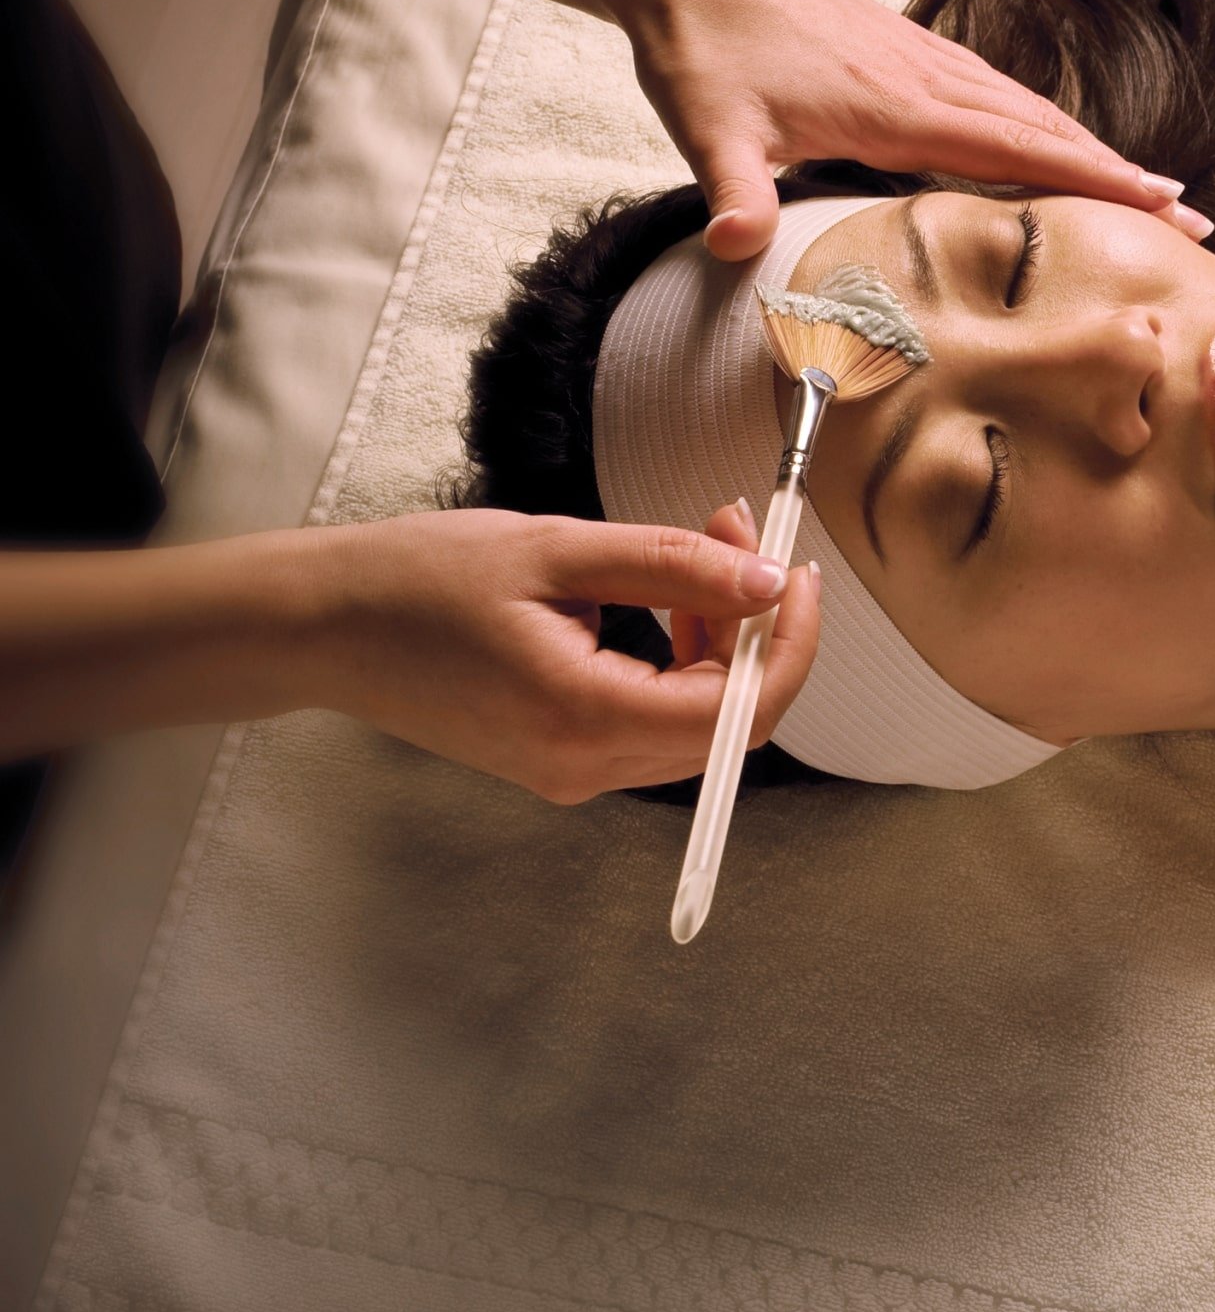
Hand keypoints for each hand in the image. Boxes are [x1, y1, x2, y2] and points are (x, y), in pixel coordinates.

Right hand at [311, 510, 819, 802]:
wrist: (322, 626)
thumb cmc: (420, 580)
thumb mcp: (558, 551)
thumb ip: (674, 568)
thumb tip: (767, 584)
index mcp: (585, 720)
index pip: (741, 709)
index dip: (790, 642)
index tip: (795, 571)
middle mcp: (584, 768)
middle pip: (729, 722)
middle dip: (757, 628)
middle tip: (740, 537)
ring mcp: (571, 773)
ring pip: (696, 722)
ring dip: (721, 639)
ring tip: (703, 548)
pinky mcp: (560, 759)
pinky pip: (654, 719)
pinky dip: (680, 659)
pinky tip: (665, 597)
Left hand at [616, 0, 1212, 259]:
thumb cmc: (701, 47)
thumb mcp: (708, 130)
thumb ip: (733, 193)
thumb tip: (735, 248)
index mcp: (896, 106)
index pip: (1018, 150)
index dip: (1094, 181)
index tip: (1163, 208)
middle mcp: (926, 77)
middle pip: (1046, 131)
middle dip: (1122, 177)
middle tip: (1193, 220)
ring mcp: (920, 58)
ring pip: (1028, 109)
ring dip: (1093, 150)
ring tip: (1150, 189)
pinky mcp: (904, 48)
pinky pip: (995, 92)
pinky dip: (1043, 123)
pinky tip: (1054, 142)